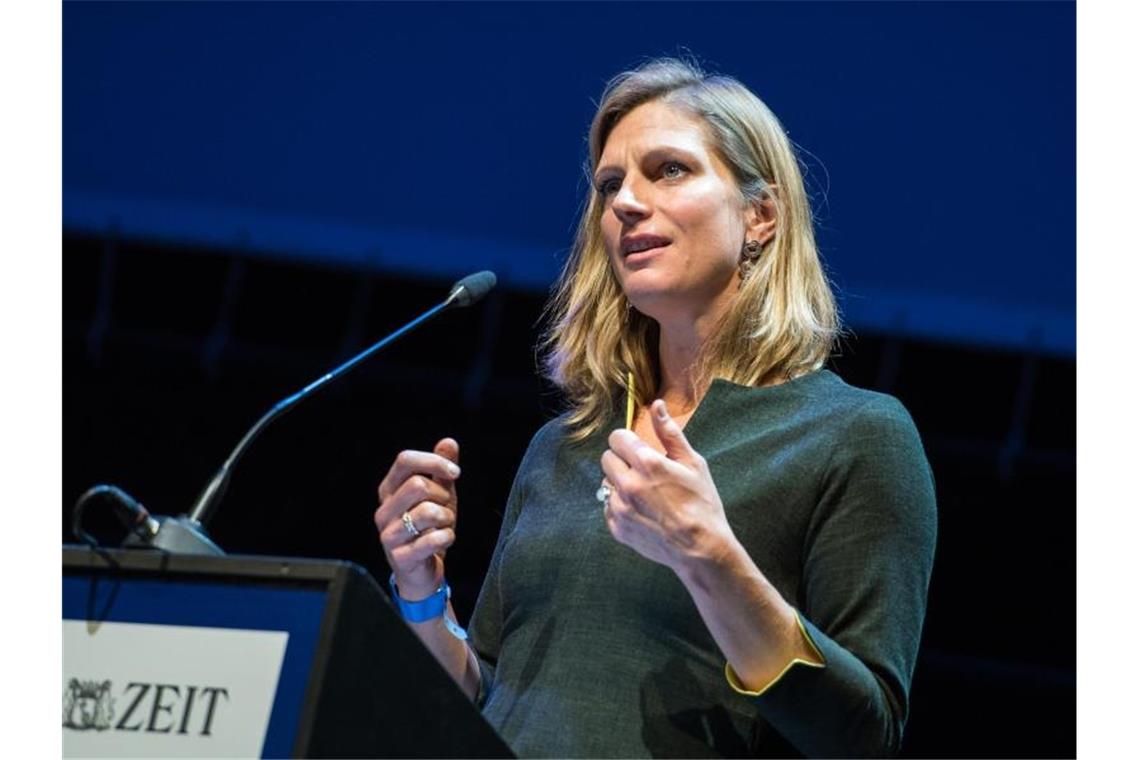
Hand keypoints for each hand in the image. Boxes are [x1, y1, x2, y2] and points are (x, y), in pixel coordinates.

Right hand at [375, 438, 460, 599]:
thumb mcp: (439, 495)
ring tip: (443, 527)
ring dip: (447, 519)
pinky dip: (447, 538)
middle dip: (442, 496)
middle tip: (445, 509)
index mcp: (389, 490)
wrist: (422, 572)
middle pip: (418, 485)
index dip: (433, 461)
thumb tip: (448, 442)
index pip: (405, 460)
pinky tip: (442, 542)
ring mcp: (388, 535)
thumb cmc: (429, 528)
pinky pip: (434, 539)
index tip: (454, 472)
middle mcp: (384, 511)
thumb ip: (441, 469)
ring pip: (427, 512)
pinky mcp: (400, 557)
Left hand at [600, 400, 732, 571]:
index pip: (617, 438)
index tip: (639, 449)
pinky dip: (621, 506)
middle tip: (644, 472)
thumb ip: (670, 433)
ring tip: (646, 494)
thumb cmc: (702, 504)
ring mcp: (620, 508)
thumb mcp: (693, 463)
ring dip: (621, 484)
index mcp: (647, 463)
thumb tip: (656, 406)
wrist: (701, 549)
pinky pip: (609, 507)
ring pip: (606, 483)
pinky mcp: (617, 527)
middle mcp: (628, 484)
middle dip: (623, 460)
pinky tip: (644, 511)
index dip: (629, 441)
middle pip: (607, 458)